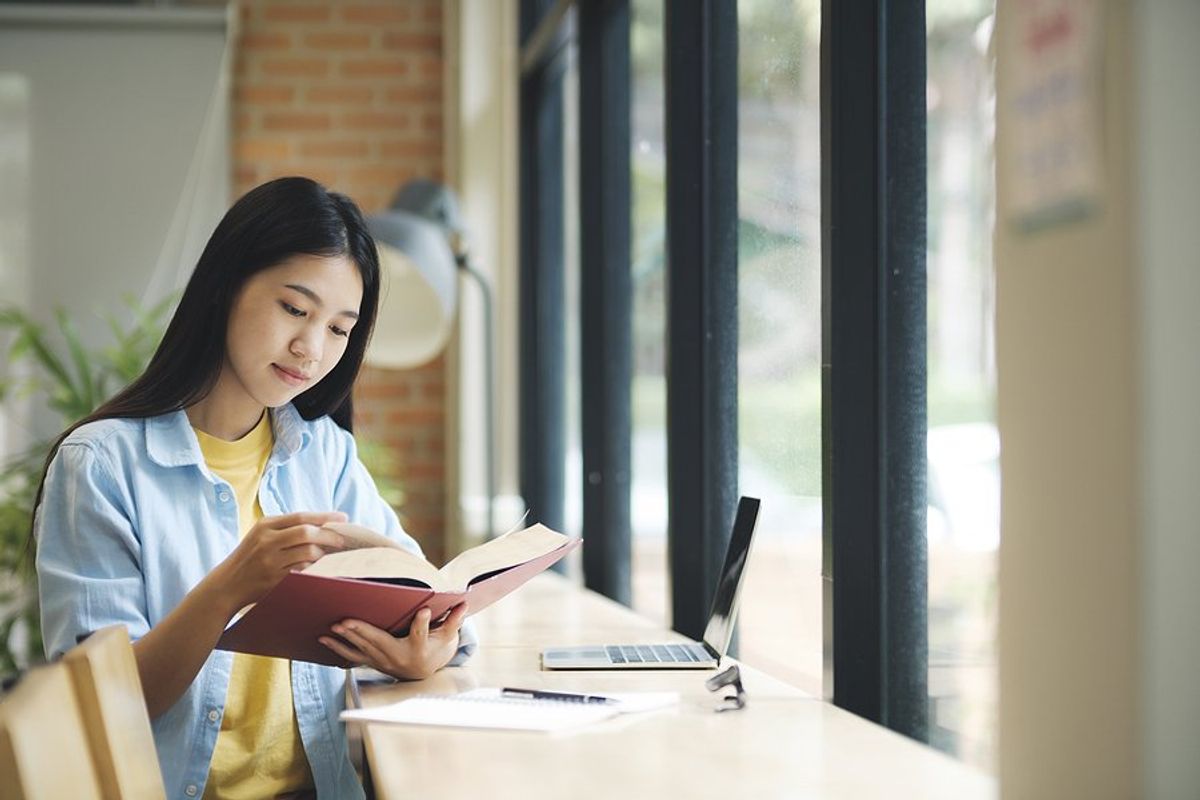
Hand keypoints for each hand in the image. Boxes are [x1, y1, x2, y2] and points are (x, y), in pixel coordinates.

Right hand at [211, 511, 347, 612]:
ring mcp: (270, 561)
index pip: (301, 517)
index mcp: (265, 525)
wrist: (226, 584)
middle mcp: (266, 540)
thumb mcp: (261, 535)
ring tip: (327, 556)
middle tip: (342, 540)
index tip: (343, 518)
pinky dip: (313, 569)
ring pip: (307, 553)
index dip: (325, 516)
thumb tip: (323, 524)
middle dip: (329, 535)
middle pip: (307, 533)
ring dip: (322, 554)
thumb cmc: (250, 557)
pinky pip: (303, 571)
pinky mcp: (274, 579)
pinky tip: (317, 568)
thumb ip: (287, 528)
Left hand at [319, 602, 467, 679]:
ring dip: (346, 639)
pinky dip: (338, 649)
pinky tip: (323, 640)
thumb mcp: (448, 637)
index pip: (421, 634)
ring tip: (332, 629)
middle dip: (363, 631)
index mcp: (419, 649)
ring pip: (362, 649)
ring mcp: (383, 661)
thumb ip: (454, 620)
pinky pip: (352, 656)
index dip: (423, 623)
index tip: (425, 611)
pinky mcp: (372, 662)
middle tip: (346, 621)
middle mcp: (399, 657)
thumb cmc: (437, 650)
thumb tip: (464, 602)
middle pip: (380, 642)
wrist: (424, 674)